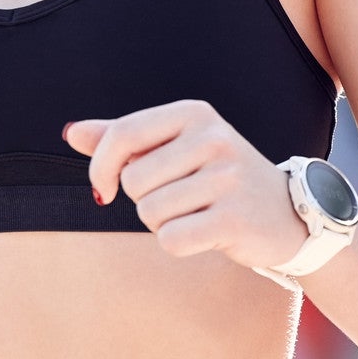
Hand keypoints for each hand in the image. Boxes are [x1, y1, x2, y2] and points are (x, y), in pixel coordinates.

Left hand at [65, 100, 310, 276]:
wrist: (287, 212)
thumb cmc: (218, 178)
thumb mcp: (175, 148)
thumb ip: (124, 139)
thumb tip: (71, 132)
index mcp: (195, 114)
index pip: (122, 135)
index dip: (100, 168)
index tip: (104, 189)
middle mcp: (214, 138)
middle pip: (133, 181)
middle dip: (144, 200)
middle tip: (180, 200)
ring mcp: (228, 178)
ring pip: (150, 213)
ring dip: (163, 224)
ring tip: (196, 215)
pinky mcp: (235, 218)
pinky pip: (172, 239)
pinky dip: (179, 244)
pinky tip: (205, 235)